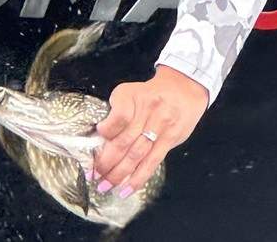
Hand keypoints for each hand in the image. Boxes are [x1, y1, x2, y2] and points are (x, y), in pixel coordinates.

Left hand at [90, 65, 208, 197]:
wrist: (182, 88)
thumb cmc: (150, 94)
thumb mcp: (130, 93)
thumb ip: (117, 113)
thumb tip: (100, 140)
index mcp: (133, 96)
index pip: (118, 117)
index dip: (106, 132)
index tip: (95, 142)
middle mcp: (147, 111)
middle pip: (125, 141)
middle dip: (107, 162)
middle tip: (94, 175)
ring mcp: (160, 126)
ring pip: (137, 155)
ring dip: (119, 174)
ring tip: (105, 186)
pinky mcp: (170, 140)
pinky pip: (152, 162)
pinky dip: (138, 178)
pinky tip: (126, 189)